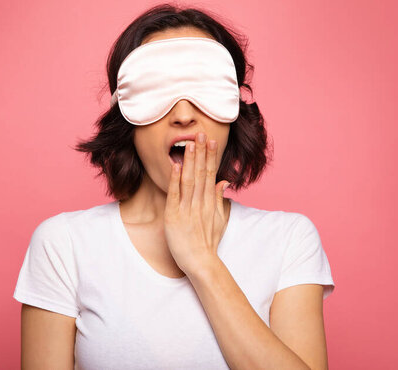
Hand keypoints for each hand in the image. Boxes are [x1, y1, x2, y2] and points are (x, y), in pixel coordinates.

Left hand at [164, 132, 229, 275]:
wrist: (201, 262)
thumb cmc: (208, 243)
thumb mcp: (219, 219)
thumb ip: (220, 199)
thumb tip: (223, 181)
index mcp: (210, 202)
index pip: (211, 174)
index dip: (211, 157)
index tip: (211, 141)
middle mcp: (200, 203)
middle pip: (201, 173)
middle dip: (201, 152)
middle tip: (201, 133)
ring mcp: (187, 209)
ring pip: (189, 180)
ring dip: (190, 161)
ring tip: (190, 144)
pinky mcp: (174, 216)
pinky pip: (175, 195)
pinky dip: (175, 180)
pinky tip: (176, 166)